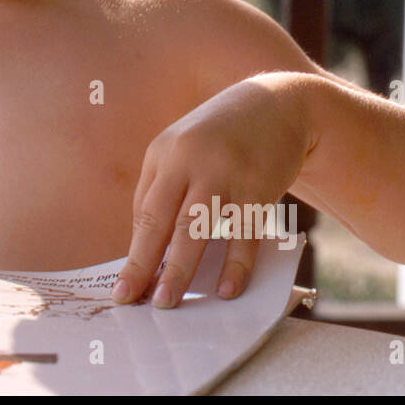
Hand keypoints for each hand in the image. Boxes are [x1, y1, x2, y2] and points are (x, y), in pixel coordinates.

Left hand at [112, 73, 311, 307]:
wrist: (280, 104)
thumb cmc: (224, 135)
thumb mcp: (184, 149)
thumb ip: (166, 188)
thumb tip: (148, 242)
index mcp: (162, 153)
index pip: (143, 212)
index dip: (134, 252)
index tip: (124, 284)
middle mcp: (188, 160)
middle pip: (160, 220)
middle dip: (144, 264)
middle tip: (132, 298)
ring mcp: (223, 172)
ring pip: (195, 229)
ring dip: (180, 269)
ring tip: (168, 301)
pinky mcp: (257, 185)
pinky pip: (242, 233)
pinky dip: (234, 264)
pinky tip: (226, 289)